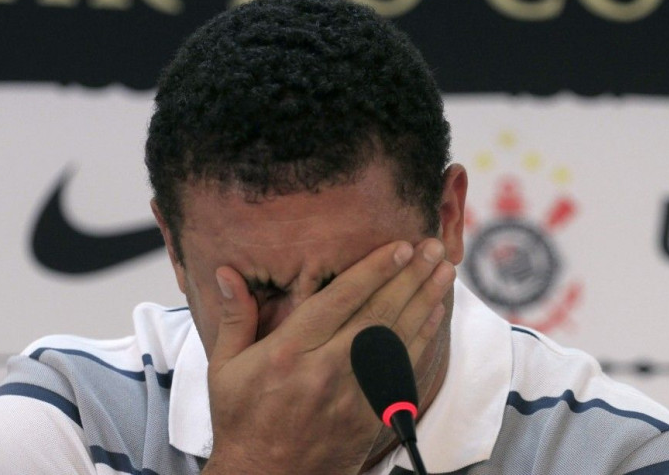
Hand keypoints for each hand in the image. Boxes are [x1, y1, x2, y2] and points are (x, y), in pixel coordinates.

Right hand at [202, 239, 454, 473]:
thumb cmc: (243, 421)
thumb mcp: (224, 368)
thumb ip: (234, 317)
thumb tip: (227, 272)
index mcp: (290, 351)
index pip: (341, 300)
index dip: (374, 270)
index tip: (400, 247)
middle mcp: (327, 368)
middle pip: (378, 313)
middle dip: (410, 276)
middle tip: (434, 247)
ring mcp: (354, 392)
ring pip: (398, 337)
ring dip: (424, 301)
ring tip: (444, 271)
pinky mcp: (372, 412)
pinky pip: (404, 369)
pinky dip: (422, 339)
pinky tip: (433, 314)